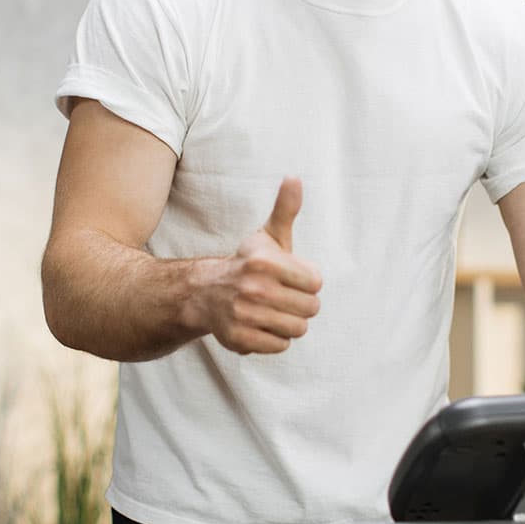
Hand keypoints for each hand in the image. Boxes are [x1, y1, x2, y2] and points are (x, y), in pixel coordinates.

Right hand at [204, 176, 321, 354]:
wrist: (207, 293)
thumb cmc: (250, 263)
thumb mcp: (269, 236)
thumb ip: (286, 208)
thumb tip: (295, 177)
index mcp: (266, 262)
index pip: (317, 283)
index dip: (307, 281)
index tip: (290, 278)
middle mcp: (254, 288)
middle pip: (311, 308)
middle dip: (301, 303)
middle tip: (282, 296)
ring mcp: (245, 315)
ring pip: (298, 329)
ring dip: (290, 322)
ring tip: (272, 311)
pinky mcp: (239, 339)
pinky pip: (280, 346)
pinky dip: (274, 339)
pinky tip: (261, 325)